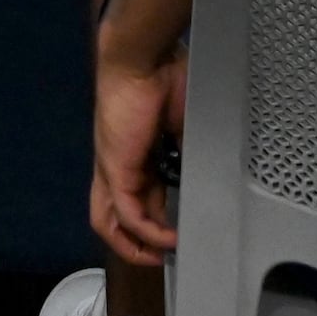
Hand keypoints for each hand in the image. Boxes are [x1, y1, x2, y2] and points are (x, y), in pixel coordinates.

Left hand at [88, 43, 187, 269]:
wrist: (144, 58)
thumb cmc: (166, 78)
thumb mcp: (186, 124)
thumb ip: (189, 152)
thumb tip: (206, 176)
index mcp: (137, 154)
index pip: (143, 198)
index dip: (158, 221)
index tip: (180, 231)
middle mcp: (121, 165)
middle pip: (119, 216)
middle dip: (141, 243)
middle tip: (165, 255)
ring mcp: (114, 169)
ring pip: (110, 222)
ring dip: (134, 246)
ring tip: (159, 258)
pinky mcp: (116, 170)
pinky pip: (127, 214)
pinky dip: (148, 232)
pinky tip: (169, 240)